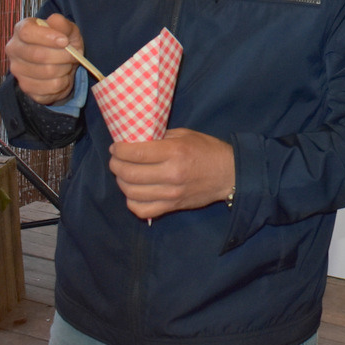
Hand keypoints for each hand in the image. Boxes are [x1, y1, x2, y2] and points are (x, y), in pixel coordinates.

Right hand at [5, 13, 82, 105]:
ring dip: (65, 68)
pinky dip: (64, 82)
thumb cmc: (62, 42)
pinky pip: (50, 87)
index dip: (47, 37)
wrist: (63, 63)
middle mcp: (14, 49)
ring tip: (67, 64)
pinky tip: (62, 76)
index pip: (27, 33)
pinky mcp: (26, 87)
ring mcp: (17, 70)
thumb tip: (54, 21)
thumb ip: (62, 23)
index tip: (65, 41)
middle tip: (73, 54)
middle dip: (63, 55)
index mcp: (21, 30)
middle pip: (38, 55)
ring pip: (46, 72)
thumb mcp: (67, 29)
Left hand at [108, 128, 235, 219]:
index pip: (136, 153)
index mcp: (174, 152)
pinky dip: (132, 202)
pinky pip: (142, 210)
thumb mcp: (185, 135)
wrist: (229, 174)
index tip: (116, 147)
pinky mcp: (172, 207)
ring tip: (124, 174)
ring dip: (121, 182)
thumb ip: (160, 138)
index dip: (119, 150)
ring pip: (132, 193)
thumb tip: (136, 141)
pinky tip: (134, 192)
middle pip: (130, 174)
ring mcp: (171, 194)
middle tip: (116, 160)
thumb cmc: (207, 150)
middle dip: (116, 165)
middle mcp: (171, 174)